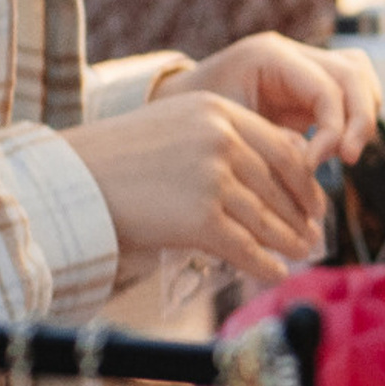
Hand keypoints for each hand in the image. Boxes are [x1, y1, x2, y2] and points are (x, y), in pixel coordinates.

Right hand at [62, 94, 326, 287]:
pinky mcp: (199, 218)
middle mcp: (222, 140)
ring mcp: (211, 178)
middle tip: (313, 233)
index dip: (304, 180)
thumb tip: (270, 174)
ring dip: (289, 241)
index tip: (314, 201)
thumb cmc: (119, 160)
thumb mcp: (177, 125)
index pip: (282, 149)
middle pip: (279, 184)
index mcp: (220, 112)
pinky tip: (276, 273)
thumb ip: (223, 138)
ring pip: (266, 217)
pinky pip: (245, 246)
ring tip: (301, 253)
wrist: (69, 182)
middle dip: (301, 214)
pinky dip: (264, 263)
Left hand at [165, 33, 380, 164]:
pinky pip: (352, 91)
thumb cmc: (194, 121)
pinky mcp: (311, 83)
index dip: (333, 126)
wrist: (176, 108)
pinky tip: (337, 147)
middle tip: (347, 158)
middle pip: (354, 72)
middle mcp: (294, 52)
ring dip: (363, 114)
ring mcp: (306, 64)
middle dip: (359, 118)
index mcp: (270, 54)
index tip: (316, 164)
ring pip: (361, 76)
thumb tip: (311, 163)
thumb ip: (271, 141)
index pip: (325, 85)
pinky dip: (354, 117)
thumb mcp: (228, 129)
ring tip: (346, 153)